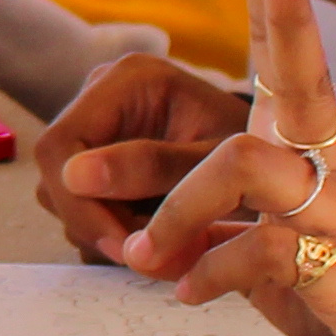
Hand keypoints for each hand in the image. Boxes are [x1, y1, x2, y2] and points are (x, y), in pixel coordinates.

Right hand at [34, 48, 244, 267]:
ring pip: (63, 195)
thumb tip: (74, 177)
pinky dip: (112, 230)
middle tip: (147, 255)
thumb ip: (153, 167)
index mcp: (128, 79)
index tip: (124, 246)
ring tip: (164, 241)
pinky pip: (80, 204)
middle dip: (96, 223)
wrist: (278, 165)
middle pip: (56, 174)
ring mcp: (98, 127)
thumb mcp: (218, 163)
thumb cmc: (261, 158)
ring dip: (106, 231)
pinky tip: (153, 233)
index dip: (80, 203)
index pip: (60, 146)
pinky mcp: (100, 158)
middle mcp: (102, 96)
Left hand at [111, 0, 335, 335]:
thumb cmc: (312, 251)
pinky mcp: (328, 256)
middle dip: (293, 11)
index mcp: (302, 130)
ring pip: (244, 165)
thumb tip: (93, 179)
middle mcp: (324, 152)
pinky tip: (185, 291)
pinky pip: (254, 247)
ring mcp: (333, 200)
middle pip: (302, 71)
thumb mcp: (249, 209)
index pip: (285, 40)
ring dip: (178, 208)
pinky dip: (206, 270)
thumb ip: (186, 189)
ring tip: (143, 254)